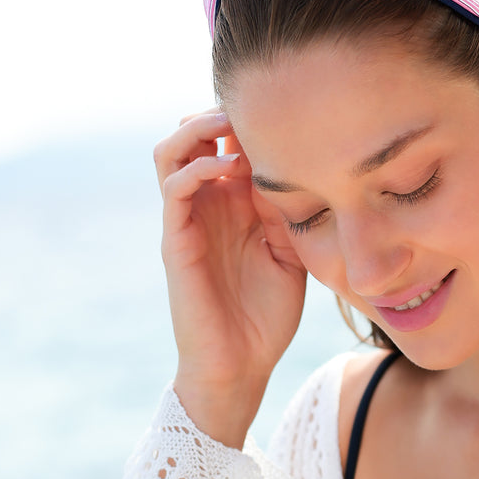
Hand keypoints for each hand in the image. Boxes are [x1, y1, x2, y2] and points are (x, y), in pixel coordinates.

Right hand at [154, 109, 308, 445]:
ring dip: (200, 129)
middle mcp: (207, 205)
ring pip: (173, 150)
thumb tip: (304, 169)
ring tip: (231, 126)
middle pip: (197, 134)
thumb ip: (291, 214)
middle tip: (256, 111)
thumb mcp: (292, 256)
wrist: (241, 366)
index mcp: (234, 206)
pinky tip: (227, 168)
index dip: (252, 124)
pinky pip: (174, 188)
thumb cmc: (267, 317)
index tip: (289, 117)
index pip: (231, 144)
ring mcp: (187, 220)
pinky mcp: (175, 241)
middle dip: (222, 113)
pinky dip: (196, 167)